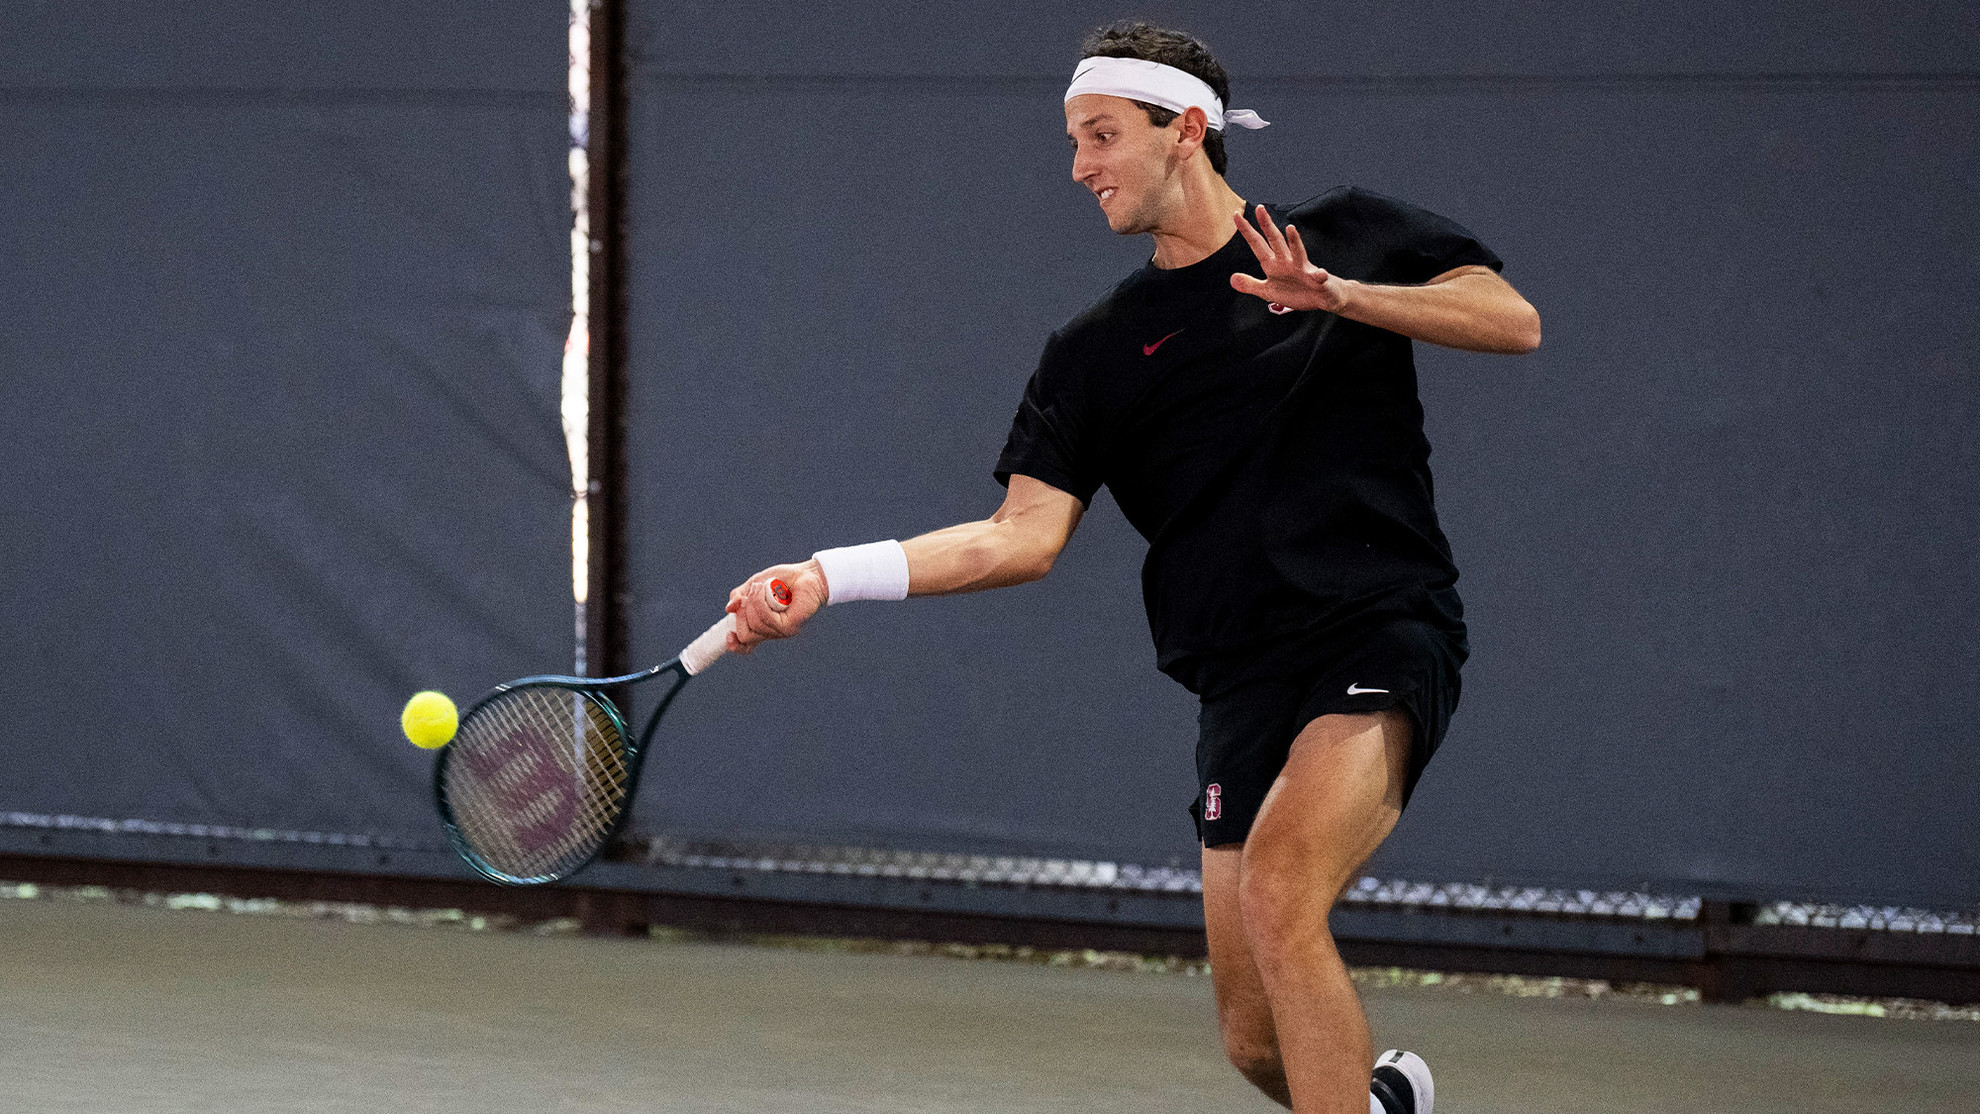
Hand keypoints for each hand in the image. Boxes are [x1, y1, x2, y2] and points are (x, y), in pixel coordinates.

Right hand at [724, 559, 827, 653]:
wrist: (808, 574)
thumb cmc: (783, 580)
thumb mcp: (754, 585)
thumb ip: (739, 597)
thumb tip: (729, 609)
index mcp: (762, 626)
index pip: (746, 646)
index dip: (734, 645)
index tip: (729, 636)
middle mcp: (771, 632)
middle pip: (745, 636)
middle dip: (742, 614)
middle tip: (749, 595)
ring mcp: (781, 631)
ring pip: (755, 624)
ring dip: (753, 601)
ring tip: (761, 587)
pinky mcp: (790, 626)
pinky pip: (766, 618)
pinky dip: (761, 601)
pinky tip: (766, 589)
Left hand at [1230, 204, 1352, 312]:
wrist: (1322, 296)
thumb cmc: (1296, 291)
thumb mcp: (1269, 291)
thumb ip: (1251, 284)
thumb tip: (1231, 279)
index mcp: (1273, 264)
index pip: (1257, 244)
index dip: (1247, 231)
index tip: (1236, 215)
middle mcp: (1287, 262)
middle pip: (1275, 241)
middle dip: (1267, 225)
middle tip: (1259, 208)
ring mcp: (1303, 269)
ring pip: (1298, 253)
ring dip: (1294, 241)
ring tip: (1290, 228)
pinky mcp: (1318, 280)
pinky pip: (1318, 276)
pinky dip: (1320, 275)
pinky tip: (1321, 274)